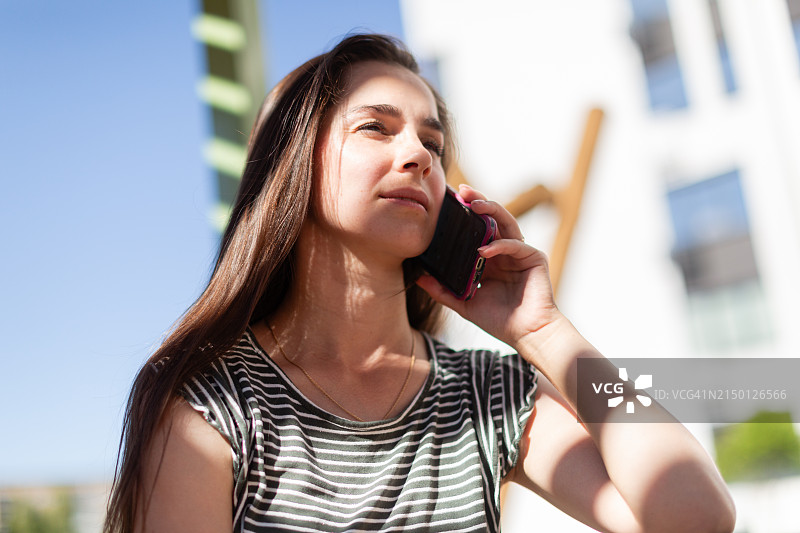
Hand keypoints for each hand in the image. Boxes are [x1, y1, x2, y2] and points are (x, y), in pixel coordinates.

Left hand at [416, 185, 562, 348]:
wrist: (527, 336)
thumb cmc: (499, 320)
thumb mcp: (464, 302)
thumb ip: (443, 290)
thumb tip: (418, 277)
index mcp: (490, 258)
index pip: (476, 228)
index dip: (464, 215)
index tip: (447, 202)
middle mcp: (505, 251)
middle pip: (491, 218)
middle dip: (477, 202)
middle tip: (460, 192)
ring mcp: (520, 253)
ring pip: (506, 222)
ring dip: (490, 210)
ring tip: (473, 205)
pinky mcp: (534, 258)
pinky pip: (515, 245)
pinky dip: (499, 245)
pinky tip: (483, 250)